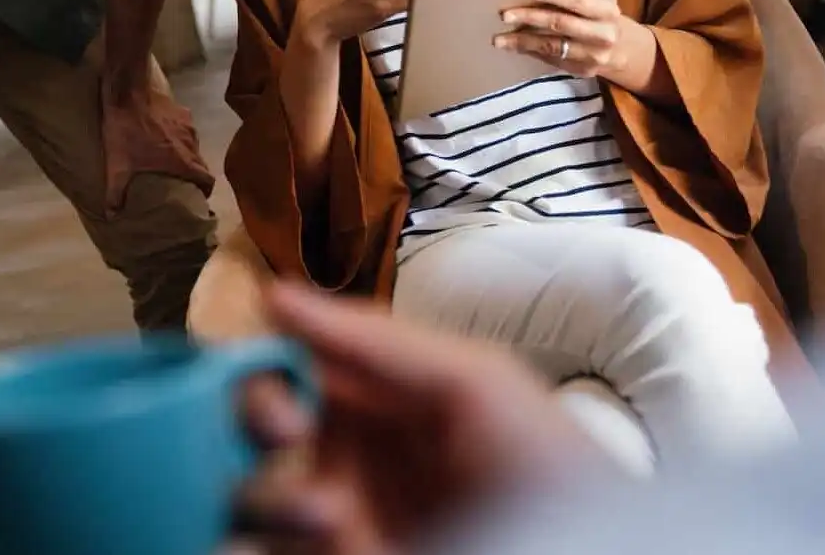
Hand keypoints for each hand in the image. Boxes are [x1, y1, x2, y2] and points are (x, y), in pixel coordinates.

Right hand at [235, 282, 602, 554]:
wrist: (576, 548)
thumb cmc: (541, 460)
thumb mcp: (469, 382)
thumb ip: (372, 338)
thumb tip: (272, 295)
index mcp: (367, 393)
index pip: (286, 361)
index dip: (262, 362)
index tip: (265, 376)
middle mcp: (340, 452)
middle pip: (252, 425)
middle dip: (252, 422)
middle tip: (287, 435)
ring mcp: (332, 518)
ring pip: (248, 494)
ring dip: (263, 496)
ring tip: (327, 519)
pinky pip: (264, 546)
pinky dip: (255, 541)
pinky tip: (311, 539)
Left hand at [495, 0, 655, 85]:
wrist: (622, 48)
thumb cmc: (601, 11)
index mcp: (608, 9)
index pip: (580, 1)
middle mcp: (604, 34)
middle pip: (562, 24)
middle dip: (531, 17)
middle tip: (505, 14)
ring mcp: (594, 56)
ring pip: (553, 46)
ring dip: (523, 41)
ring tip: (500, 38)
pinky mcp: (583, 71)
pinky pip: (552, 60)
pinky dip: (530, 51)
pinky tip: (513, 46)